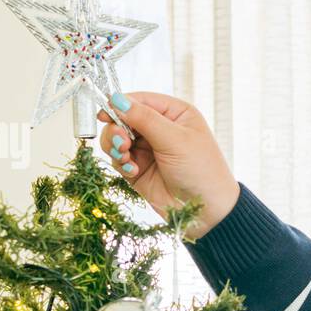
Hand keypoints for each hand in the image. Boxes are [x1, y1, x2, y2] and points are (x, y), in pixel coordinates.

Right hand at [97, 91, 240, 241]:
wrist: (206, 211)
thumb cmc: (201, 171)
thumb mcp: (175, 140)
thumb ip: (145, 119)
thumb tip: (116, 99)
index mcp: (175, 113)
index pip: (140, 100)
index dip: (120, 104)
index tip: (105, 114)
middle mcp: (160, 128)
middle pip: (123, 118)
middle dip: (117, 130)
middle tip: (122, 143)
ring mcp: (148, 149)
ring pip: (117, 139)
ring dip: (116, 147)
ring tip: (126, 158)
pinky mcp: (139, 168)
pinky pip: (119, 159)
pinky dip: (121, 164)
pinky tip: (133, 172)